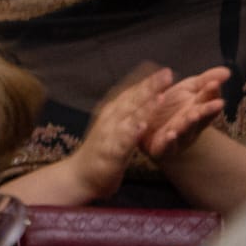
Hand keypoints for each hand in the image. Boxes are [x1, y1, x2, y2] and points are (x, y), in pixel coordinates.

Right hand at [67, 67, 172, 200]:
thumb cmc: (100, 151)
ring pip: (128, 119)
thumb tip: (143, 97)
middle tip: (167, 73)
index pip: (130, 93)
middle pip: (131, 101)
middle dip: (149, 86)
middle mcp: (109, 120)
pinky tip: (142, 127)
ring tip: (160, 96)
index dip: (145, 80)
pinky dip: (131, 134)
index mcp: (112, 113)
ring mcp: (108, 136)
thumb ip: (126, 112)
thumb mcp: (113, 127)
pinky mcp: (109, 153)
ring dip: (144, 107)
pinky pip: (122, 142)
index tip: (162, 68)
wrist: (78, 177)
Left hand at [141, 66, 228, 158]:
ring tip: (193, 115)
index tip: (214, 84)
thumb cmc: (170, 106)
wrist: (146, 128)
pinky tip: (170, 134)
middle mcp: (191, 125)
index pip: (208, 100)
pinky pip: (166, 146)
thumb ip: (204, 81)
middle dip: (208, 110)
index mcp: (197, 109)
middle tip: (218, 103)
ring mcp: (178, 138)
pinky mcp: (162, 149)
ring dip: (190, 124)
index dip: (211, 93)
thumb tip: (227, 71)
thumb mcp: (187, 89)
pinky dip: (169, 141)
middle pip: (201, 117)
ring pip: (186, 131)